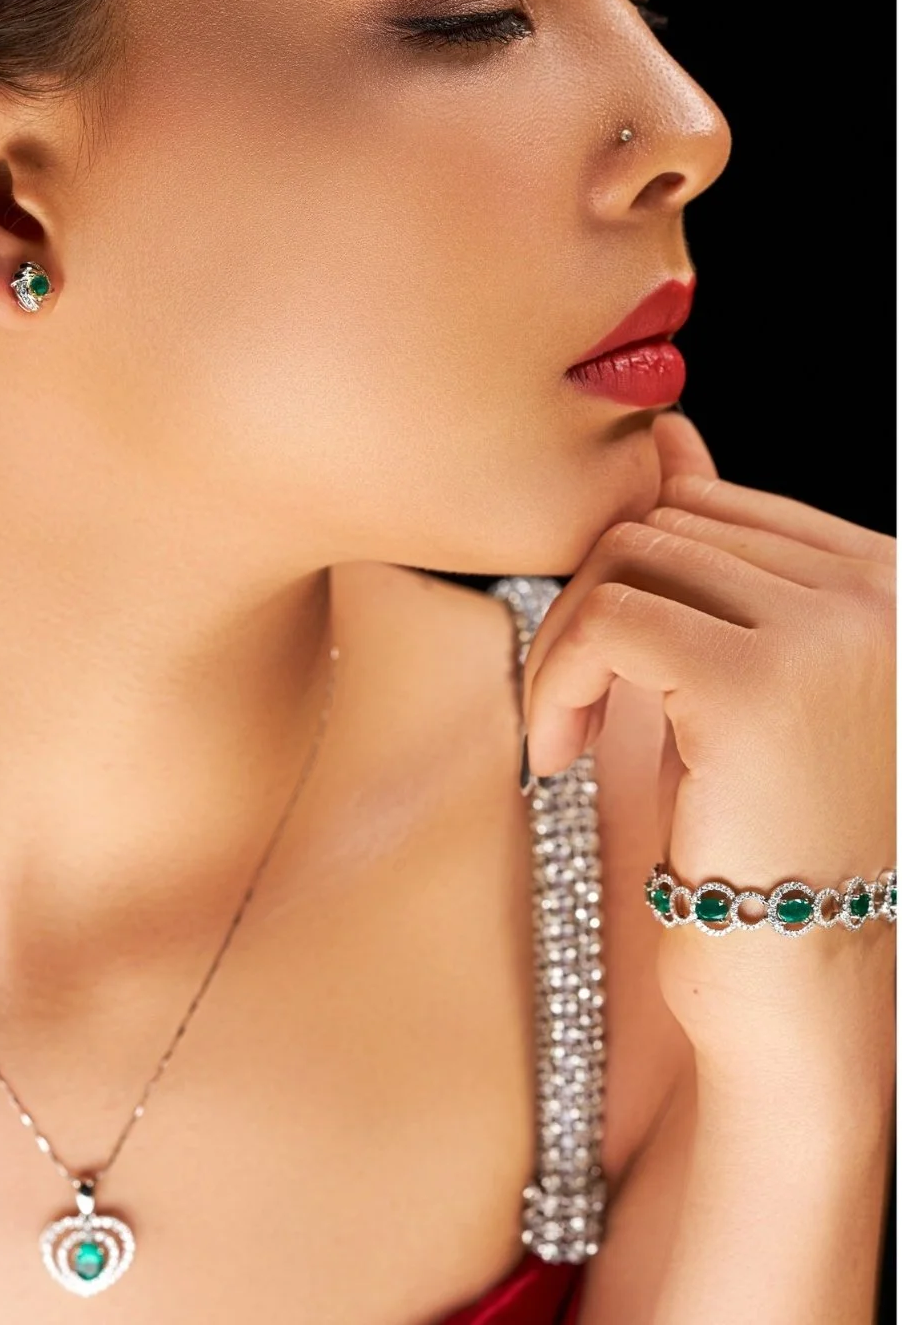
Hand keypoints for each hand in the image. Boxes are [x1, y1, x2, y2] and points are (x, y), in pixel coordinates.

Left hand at [521, 409, 895, 1074]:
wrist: (799, 992)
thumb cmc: (765, 838)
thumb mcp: (739, 682)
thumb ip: (716, 559)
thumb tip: (668, 432)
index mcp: (888, 582)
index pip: (714, 511)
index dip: (637, 587)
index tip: (614, 680)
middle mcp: (880, 592)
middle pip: (666, 525)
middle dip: (595, 613)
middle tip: (572, 712)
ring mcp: (832, 632)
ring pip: (627, 560)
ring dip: (567, 648)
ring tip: (565, 736)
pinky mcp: (759, 684)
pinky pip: (604, 622)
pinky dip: (555, 681)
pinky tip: (558, 757)